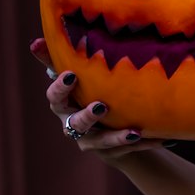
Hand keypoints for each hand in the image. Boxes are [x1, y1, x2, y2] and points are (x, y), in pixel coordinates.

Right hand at [29, 37, 168, 159]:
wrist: (106, 125)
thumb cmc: (87, 90)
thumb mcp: (76, 74)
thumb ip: (58, 58)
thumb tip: (34, 41)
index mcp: (63, 105)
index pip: (54, 97)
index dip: (60, 88)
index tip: (71, 75)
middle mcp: (73, 125)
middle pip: (76, 123)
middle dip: (87, 116)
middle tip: (101, 106)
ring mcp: (92, 141)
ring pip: (102, 142)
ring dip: (117, 137)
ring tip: (135, 132)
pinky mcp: (112, 153)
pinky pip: (129, 150)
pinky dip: (145, 144)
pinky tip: (161, 139)